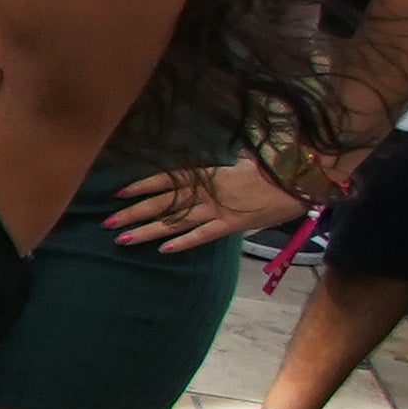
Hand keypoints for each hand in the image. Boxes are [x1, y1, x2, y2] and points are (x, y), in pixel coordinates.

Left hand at [105, 158, 307, 253]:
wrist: (299, 178)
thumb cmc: (275, 170)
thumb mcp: (247, 163)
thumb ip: (232, 166)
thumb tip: (233, 160)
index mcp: (208, 174)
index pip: (168, 179)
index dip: (142, 185)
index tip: (119, 192)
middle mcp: (207, 191)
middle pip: (163, 202)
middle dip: (134, 212)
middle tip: (108, 222)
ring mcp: (217, 208)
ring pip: (175, 221)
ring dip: (148, 230)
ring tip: (123, 239)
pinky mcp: (231, 224)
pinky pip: (203, 234)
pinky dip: (184, 241)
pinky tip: (164, 248)